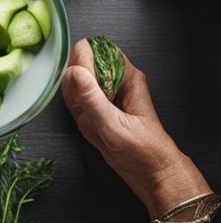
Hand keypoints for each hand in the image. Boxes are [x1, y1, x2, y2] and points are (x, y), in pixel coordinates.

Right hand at [62, 39, 209, 216]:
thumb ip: (92, 98)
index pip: (91, 49)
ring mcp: (102, 91)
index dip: (81, 65)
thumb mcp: (114, 126)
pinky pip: (72, 96)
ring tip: (91, 118)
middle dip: (75, 85)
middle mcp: (114, 79)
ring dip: (73, 99)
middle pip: (78, 63)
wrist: (151, 173)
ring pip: (72, 80)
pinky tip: (86, 122)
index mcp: (126, 75)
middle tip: (89, 108)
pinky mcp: (93, 104)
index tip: (85, 88)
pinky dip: (72, 109)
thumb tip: (74, 71)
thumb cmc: (143, 150)